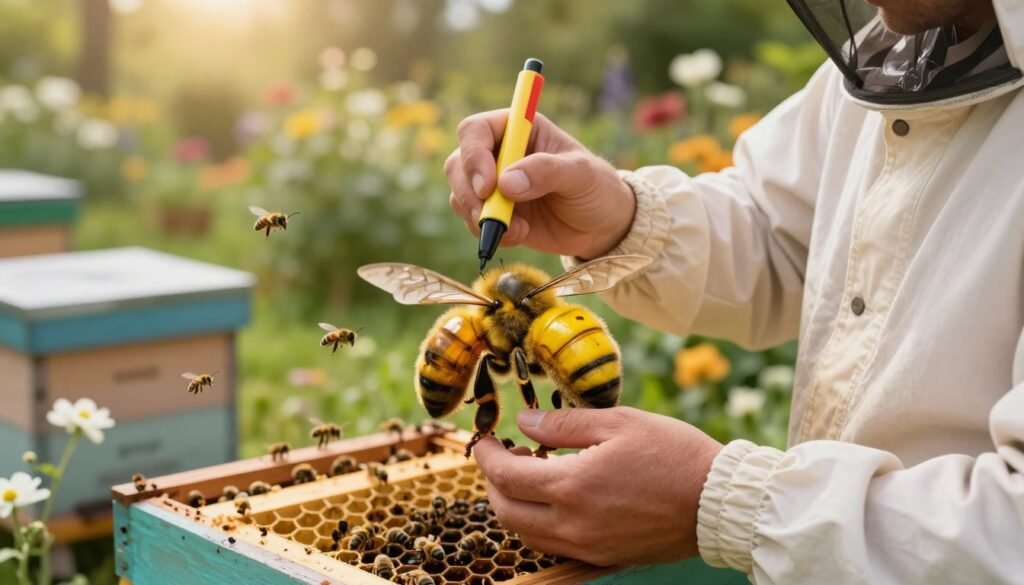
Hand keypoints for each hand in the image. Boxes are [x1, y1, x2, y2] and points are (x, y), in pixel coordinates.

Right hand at [445, 110, 636, 259]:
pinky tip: (520, 235)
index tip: (488, 186)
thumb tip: (506, 183)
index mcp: (518, 128)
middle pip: (458, 163)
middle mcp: (498, 153)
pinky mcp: (494, 213)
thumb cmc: (597, 188)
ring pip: (460, 195)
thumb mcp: (581, 174)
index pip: (475, 130)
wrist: (602, 226)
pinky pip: (473, 222)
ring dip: (480, 217)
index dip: (473, 156)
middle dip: (468, 193)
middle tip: (491, 216)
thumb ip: (547, 172)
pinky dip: (491, 233)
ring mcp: (493, 184)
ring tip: (519, 229)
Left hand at [472, 406, 722, 565]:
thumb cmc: (673, 454)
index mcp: (573, 485)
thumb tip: (524, 422)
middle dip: (493, 482)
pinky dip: (539, 524)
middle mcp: (573, 524)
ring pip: (525, 534)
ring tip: (529, 473)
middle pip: (506, 511)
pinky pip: (552, 546)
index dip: (486, 455)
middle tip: (502, 456)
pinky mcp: (601, 558)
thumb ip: (563, 423)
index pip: (505, 475)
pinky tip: (554, 499)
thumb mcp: (618, 422)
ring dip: (514, 504)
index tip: (484, 440)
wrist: (718, 502)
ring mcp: (586, 547)